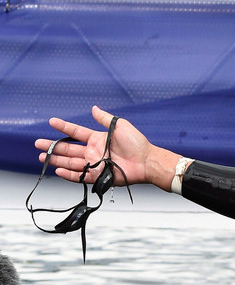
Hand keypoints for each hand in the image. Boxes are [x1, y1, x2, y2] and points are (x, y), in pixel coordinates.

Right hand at [35, 106, 179, 190]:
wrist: (146, 161)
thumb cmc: (137, 143)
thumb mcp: (119, 125)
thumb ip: (104, 118)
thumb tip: (93, 108)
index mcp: (97, 139)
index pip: (76, 132)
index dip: (64, 127)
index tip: (51, 121)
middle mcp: (94, 152)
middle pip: (69, 149)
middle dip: (53, 146)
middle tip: (38, 144)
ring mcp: (95, 164)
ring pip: (71, 162)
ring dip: (57, 160)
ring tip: (43, 157)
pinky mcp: (99, 176)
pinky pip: (80, 176)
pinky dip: (69, 174)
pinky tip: (58, 170)